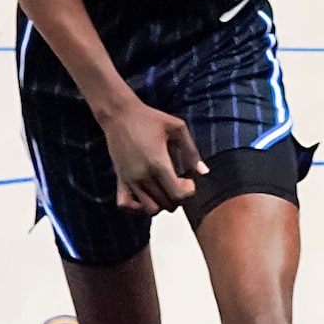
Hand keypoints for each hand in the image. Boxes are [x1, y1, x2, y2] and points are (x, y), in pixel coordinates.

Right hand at [101, 98, 205, 213]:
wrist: (119, 114)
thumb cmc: (149, 119)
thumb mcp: (177, 128)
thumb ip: (191, 151)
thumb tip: (203, 171)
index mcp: (158, 163)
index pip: (177, 195)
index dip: (188, 192)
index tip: (188, 180)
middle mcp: (143, 175)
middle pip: (166, 205)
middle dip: (178, 198)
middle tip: (179, 182)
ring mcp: (129, 180)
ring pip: (149, 209)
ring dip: (161, 203)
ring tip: (164, 189)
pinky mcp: (120, 180)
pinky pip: (125, 205)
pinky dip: (136, 206)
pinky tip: (146, 195)